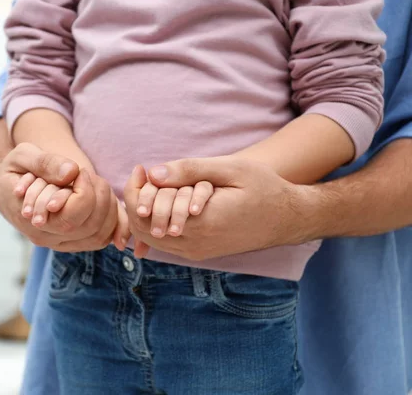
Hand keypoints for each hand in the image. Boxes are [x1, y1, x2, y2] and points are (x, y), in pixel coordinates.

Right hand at [15, 170, 129, 248]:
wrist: (7, 188)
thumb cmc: (15, 170)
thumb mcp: (22, 156)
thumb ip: (45, 162)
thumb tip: (72, 172)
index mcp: (31, 220)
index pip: (71, 218)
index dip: (84, 193)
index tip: (80, 171)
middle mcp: (46, 238)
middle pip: (89, 227)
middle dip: (99, 197)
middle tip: (89, 175)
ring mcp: (60, 243)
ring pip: (99, 235)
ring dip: (107, 206)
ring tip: (94, 183)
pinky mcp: (73, 242)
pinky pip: (102, 238)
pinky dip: (111, 218)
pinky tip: (102, 196)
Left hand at [124, 157, 307, 259]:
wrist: (287, 219)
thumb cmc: (263, 188)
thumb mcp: (230, 169)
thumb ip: (190, 170)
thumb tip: (153, 173)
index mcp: (200, 223)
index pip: (145, 214)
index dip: (135, 190)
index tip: (141, 168)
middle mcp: (194, 244)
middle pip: (142, 228)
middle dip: (136, 201)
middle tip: (143, 176)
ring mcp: (196, 252)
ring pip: (151, 238)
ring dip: (146, 213)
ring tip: (154, 186)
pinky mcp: (200, 253)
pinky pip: (165, 243)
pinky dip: (157, 223)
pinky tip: (166, 201)